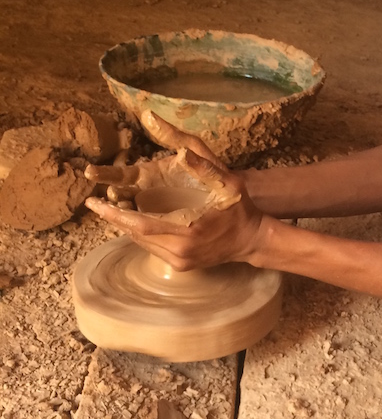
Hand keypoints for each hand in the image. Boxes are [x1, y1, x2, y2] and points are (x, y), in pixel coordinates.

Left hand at [84, 111, 264, 269]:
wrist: (252, 239)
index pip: (139, 224)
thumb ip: (202, 166)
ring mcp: (180, 261)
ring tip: (113, 207)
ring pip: (141, 243)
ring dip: (127, 225)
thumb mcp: (226, 180)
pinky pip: (152, 248)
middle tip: (95, 203)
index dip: (114, 213)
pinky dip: (141, 233)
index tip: (93, 203)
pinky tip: (137, 219)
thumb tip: (181, 153)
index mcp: (188, 229)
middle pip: (135, 235)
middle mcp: (180, 250)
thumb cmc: (239, 206)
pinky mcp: (180, 265)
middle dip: (115, 217)